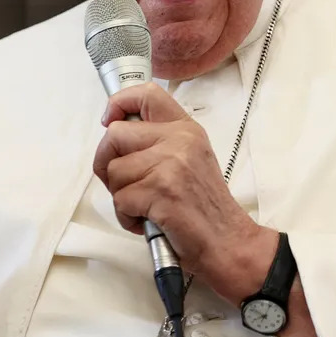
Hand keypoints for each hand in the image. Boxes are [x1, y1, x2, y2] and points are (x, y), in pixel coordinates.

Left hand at [92, 84, 275, 301]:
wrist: (228, 242)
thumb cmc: (204, 207)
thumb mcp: (190, 160)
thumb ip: (160, 142)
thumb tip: (116, 134)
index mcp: (186, 129)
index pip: (146, 94)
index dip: (119, 103)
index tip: (109, 120)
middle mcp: (179, 140)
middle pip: (114, 135)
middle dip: (107, 163)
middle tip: (124, 184)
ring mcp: (170, 165)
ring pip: (114, 171)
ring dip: (121, 196)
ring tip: (145, 207)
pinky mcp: (161, 191)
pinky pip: (120, 199)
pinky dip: (127, 216)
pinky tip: (148, 220)